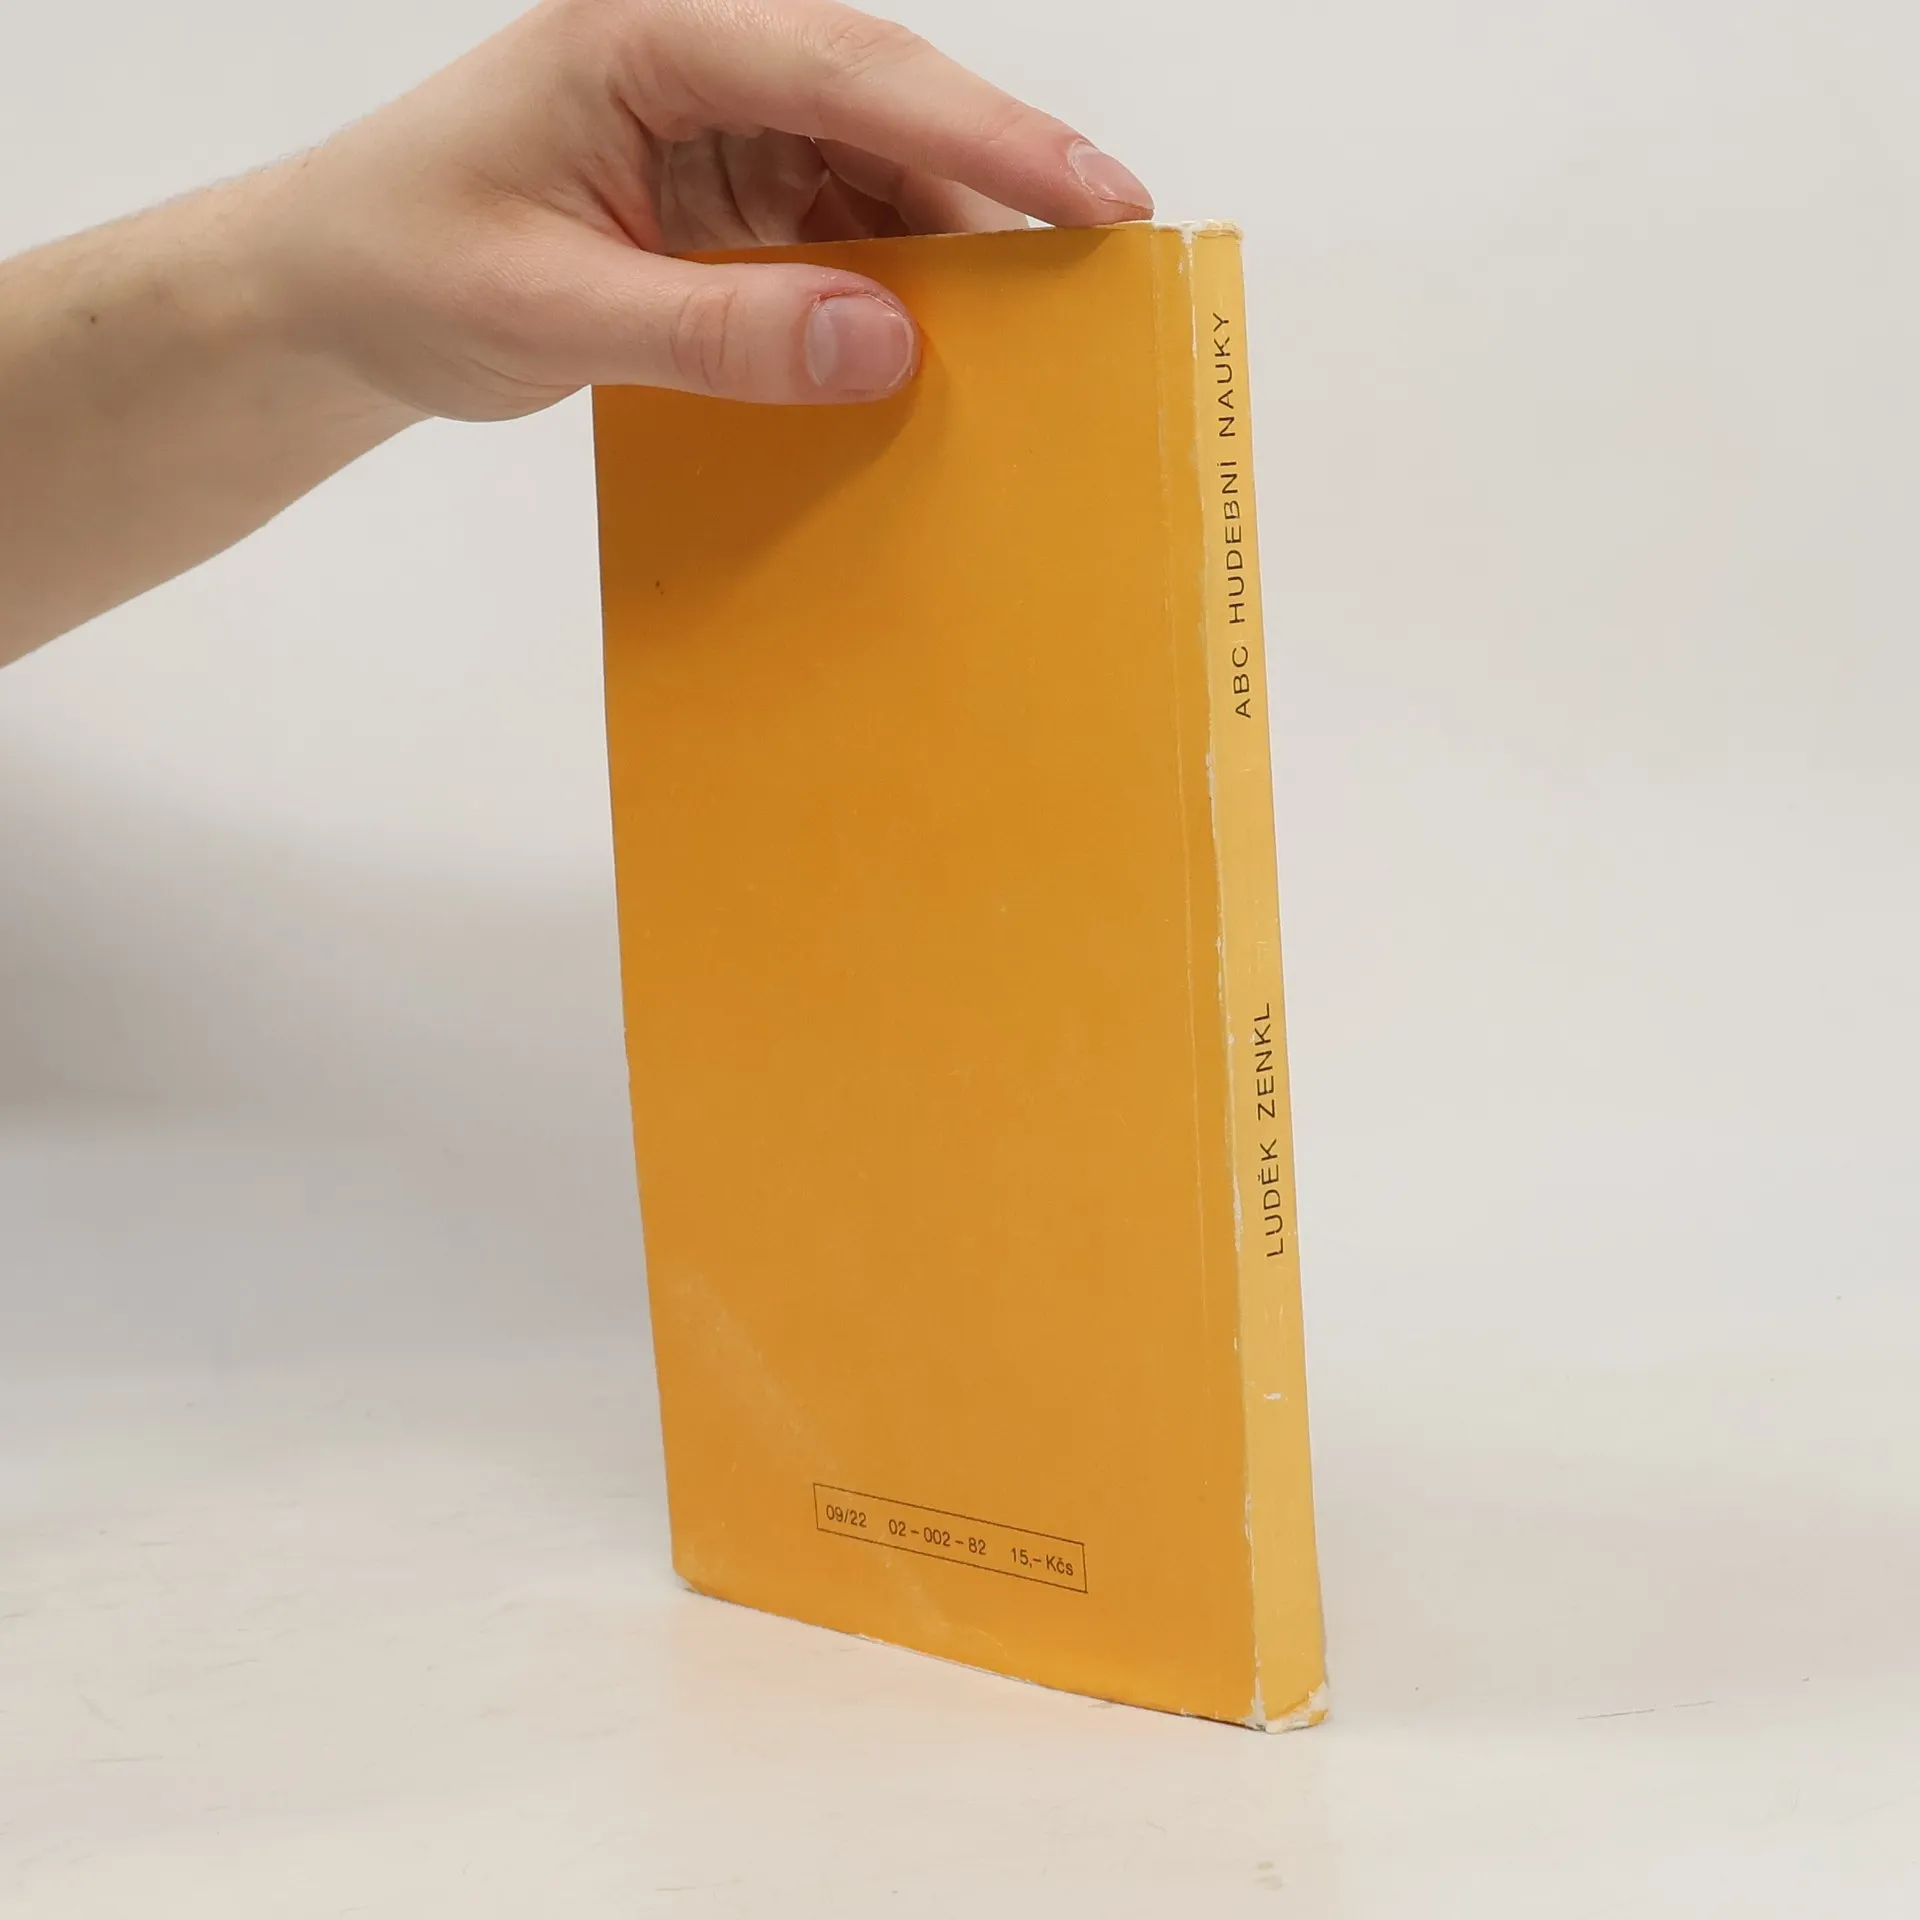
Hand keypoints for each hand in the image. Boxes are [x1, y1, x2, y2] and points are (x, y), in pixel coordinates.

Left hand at [246, 0, 1153, 419]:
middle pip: (888, 106)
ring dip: (951, 251)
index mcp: (644, 33)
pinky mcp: (725, 190)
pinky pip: (841, 227)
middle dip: (997, 190)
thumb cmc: (405, 268)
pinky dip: (892, 288)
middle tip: (1099, 284)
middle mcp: (697, 57)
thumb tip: (885, 343)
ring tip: (1028, 342)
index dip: (987, 131)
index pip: (847, 64)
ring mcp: (716, 122)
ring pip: (879, 168)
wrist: (336, 297)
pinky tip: (928, 353)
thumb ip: (717, 329)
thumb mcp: (552, 311)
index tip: (1095, 198)